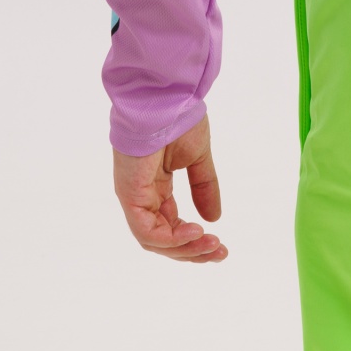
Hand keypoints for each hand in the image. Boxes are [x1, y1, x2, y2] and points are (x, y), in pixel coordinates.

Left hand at [113, 112, 227, 261]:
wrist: (166, 97)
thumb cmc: (179, 119)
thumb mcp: (198, 158)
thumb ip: (204, 186)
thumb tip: (214, 218)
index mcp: (156, 187)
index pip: (171, 225)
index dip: (194, 240)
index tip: (220, 245)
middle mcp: (143, 196)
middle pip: (163, 239)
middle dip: (192, 250)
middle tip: (220, 253)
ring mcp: (134, 196)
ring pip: (155, 240)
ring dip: (185, 248)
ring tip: (211, 244)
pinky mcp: (130, 194)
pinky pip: (146, 230)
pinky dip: (170, 238)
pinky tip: (194, 231)